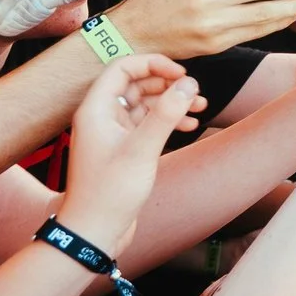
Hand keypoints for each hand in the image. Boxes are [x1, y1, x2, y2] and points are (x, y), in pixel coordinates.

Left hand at [55, 55, 203, 252]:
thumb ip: (166, 114)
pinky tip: (190, 126)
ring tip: (200, 107)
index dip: (153, 65)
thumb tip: (189, 84)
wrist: (94, 231)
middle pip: (136, 83)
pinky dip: (167, 121)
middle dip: (167, 84)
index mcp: (96, 109)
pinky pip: (147, 124)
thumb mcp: (142, 150)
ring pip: (144, 104)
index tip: (181, 74)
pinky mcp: (123, 149)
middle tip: (195, 92)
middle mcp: (101, 117)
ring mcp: (112, 133)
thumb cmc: (109, 192)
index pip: (123, 68)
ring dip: (171, 102)